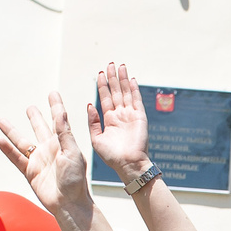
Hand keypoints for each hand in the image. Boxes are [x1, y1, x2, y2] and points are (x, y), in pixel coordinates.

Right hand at [0, 92, 93, 222]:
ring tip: (1, 121)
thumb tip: (60, 112)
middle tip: (30, 108)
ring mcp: (39, 160)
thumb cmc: (76, 179)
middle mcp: (50, 150)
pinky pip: (16, 157)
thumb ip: (64, 133)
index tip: (52, 93)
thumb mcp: (72, 153)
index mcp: (63, 143)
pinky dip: (7, 149)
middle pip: (39, 129)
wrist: (69, 203)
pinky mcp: (30, 172)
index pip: (58, 120)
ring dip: (12, 131)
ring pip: (22, 142)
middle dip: (35, 118)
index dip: (55, 106)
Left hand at [86, 61, 150, 177]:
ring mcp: (131, 116)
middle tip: (110, 64)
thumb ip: (93, 122)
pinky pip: (137, 100)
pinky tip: (131, 79)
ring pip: (126, 93)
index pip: (106, 98)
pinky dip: (134, 90)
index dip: (103, 86)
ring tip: (120, 66)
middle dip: (113, 78)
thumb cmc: (112, 157)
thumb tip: (90, 104)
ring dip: (123, 80)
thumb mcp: (96, 139)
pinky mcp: (140, 118)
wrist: (128, 165)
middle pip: (116, 92)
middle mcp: (120, 115)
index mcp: (110, 120)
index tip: (100, 73)